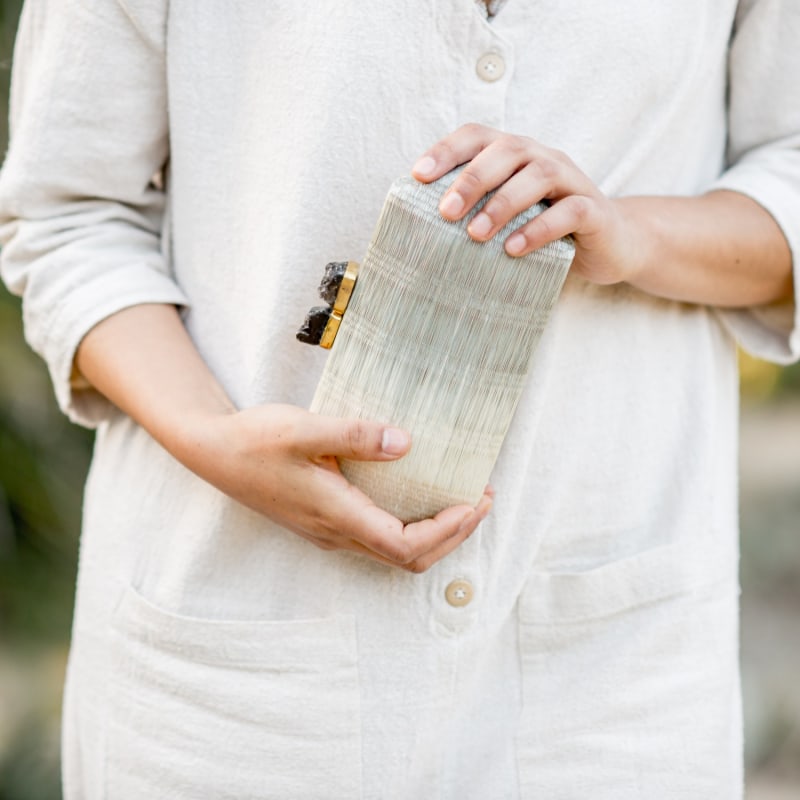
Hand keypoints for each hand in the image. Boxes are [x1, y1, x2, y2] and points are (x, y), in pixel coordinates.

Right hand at [178, 403, 492, 572]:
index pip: (406, 546)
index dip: (448, 531)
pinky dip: (412, 524)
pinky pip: (380, 537)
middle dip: (454, 535)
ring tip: (462, 500)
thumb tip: (406, 443)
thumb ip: (356, 436)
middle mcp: (337, 533)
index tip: (476, 502)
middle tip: (483, 501)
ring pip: (395, 551)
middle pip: (409, 557)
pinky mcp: (326, 520)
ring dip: (436, 533)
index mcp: (336, 515)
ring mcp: (330, 531)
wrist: (212, 452)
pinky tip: (419, 495)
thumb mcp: (303, 429)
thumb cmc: (253, 441)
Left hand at [412, 123, 636, 285]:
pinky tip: (514, 249)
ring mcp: (572, 181)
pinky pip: (570, 211)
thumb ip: (475, 214)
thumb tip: (418, 231)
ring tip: (475, 234)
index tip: (418, 176)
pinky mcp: (594, 211)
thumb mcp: (508, 220)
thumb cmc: (546, 233)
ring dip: (502, 204)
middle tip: (445, 212)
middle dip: (472, 179)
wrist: (611, 245)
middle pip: (507, 150)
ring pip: (538, 175)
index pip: (478, 136)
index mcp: (516, 156)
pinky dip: (539, 229)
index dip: (447, 150)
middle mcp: (543, 158)